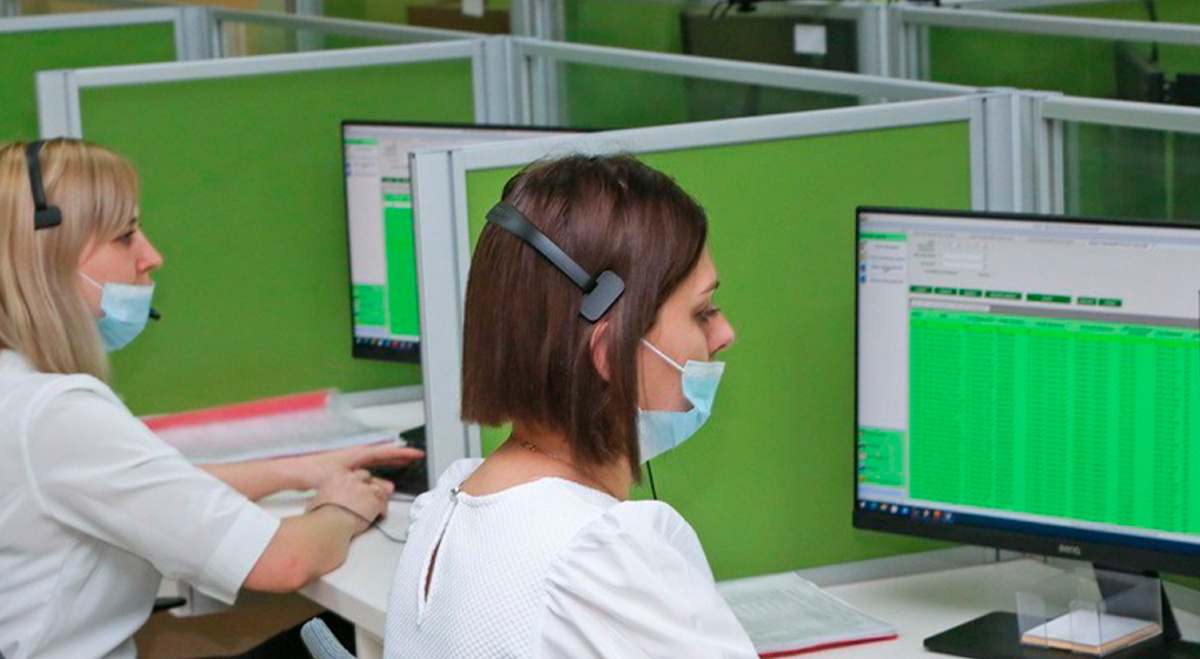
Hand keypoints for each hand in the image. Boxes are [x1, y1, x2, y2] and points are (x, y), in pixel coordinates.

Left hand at [294, 443, 424, 489]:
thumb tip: (387, 487)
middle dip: (401, 455)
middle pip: (384, 454)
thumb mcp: (344, 478)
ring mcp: (352, 460)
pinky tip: (383, 476)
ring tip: (405, 464)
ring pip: (378, 460)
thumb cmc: (315, 470)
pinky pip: (370, 466)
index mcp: (358, 453)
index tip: (417, 453)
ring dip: (391, 462)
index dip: (404, 453)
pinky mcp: (348, 468)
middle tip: (416, 457)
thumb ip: (368, 483)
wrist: (297, 471)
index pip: (387, 452)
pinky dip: (380, 468)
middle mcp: (356, 454)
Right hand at [306, 469, 393, 534]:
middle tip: (370, 494)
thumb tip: (315, 505)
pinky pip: (384, 503)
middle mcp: (353, 480)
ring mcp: (365, 489)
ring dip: (379, 497)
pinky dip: (383, 510)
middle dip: (369, 485)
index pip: (352, 474)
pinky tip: (381, 515)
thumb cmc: (320, 516)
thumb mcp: (315, 502)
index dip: (357, 482)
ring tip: (379, 505)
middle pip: (367, 477)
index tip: (358, 487)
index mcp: (338, 477)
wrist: (330, 523)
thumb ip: (320, 499)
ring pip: (379, 489)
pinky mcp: (375, 501)